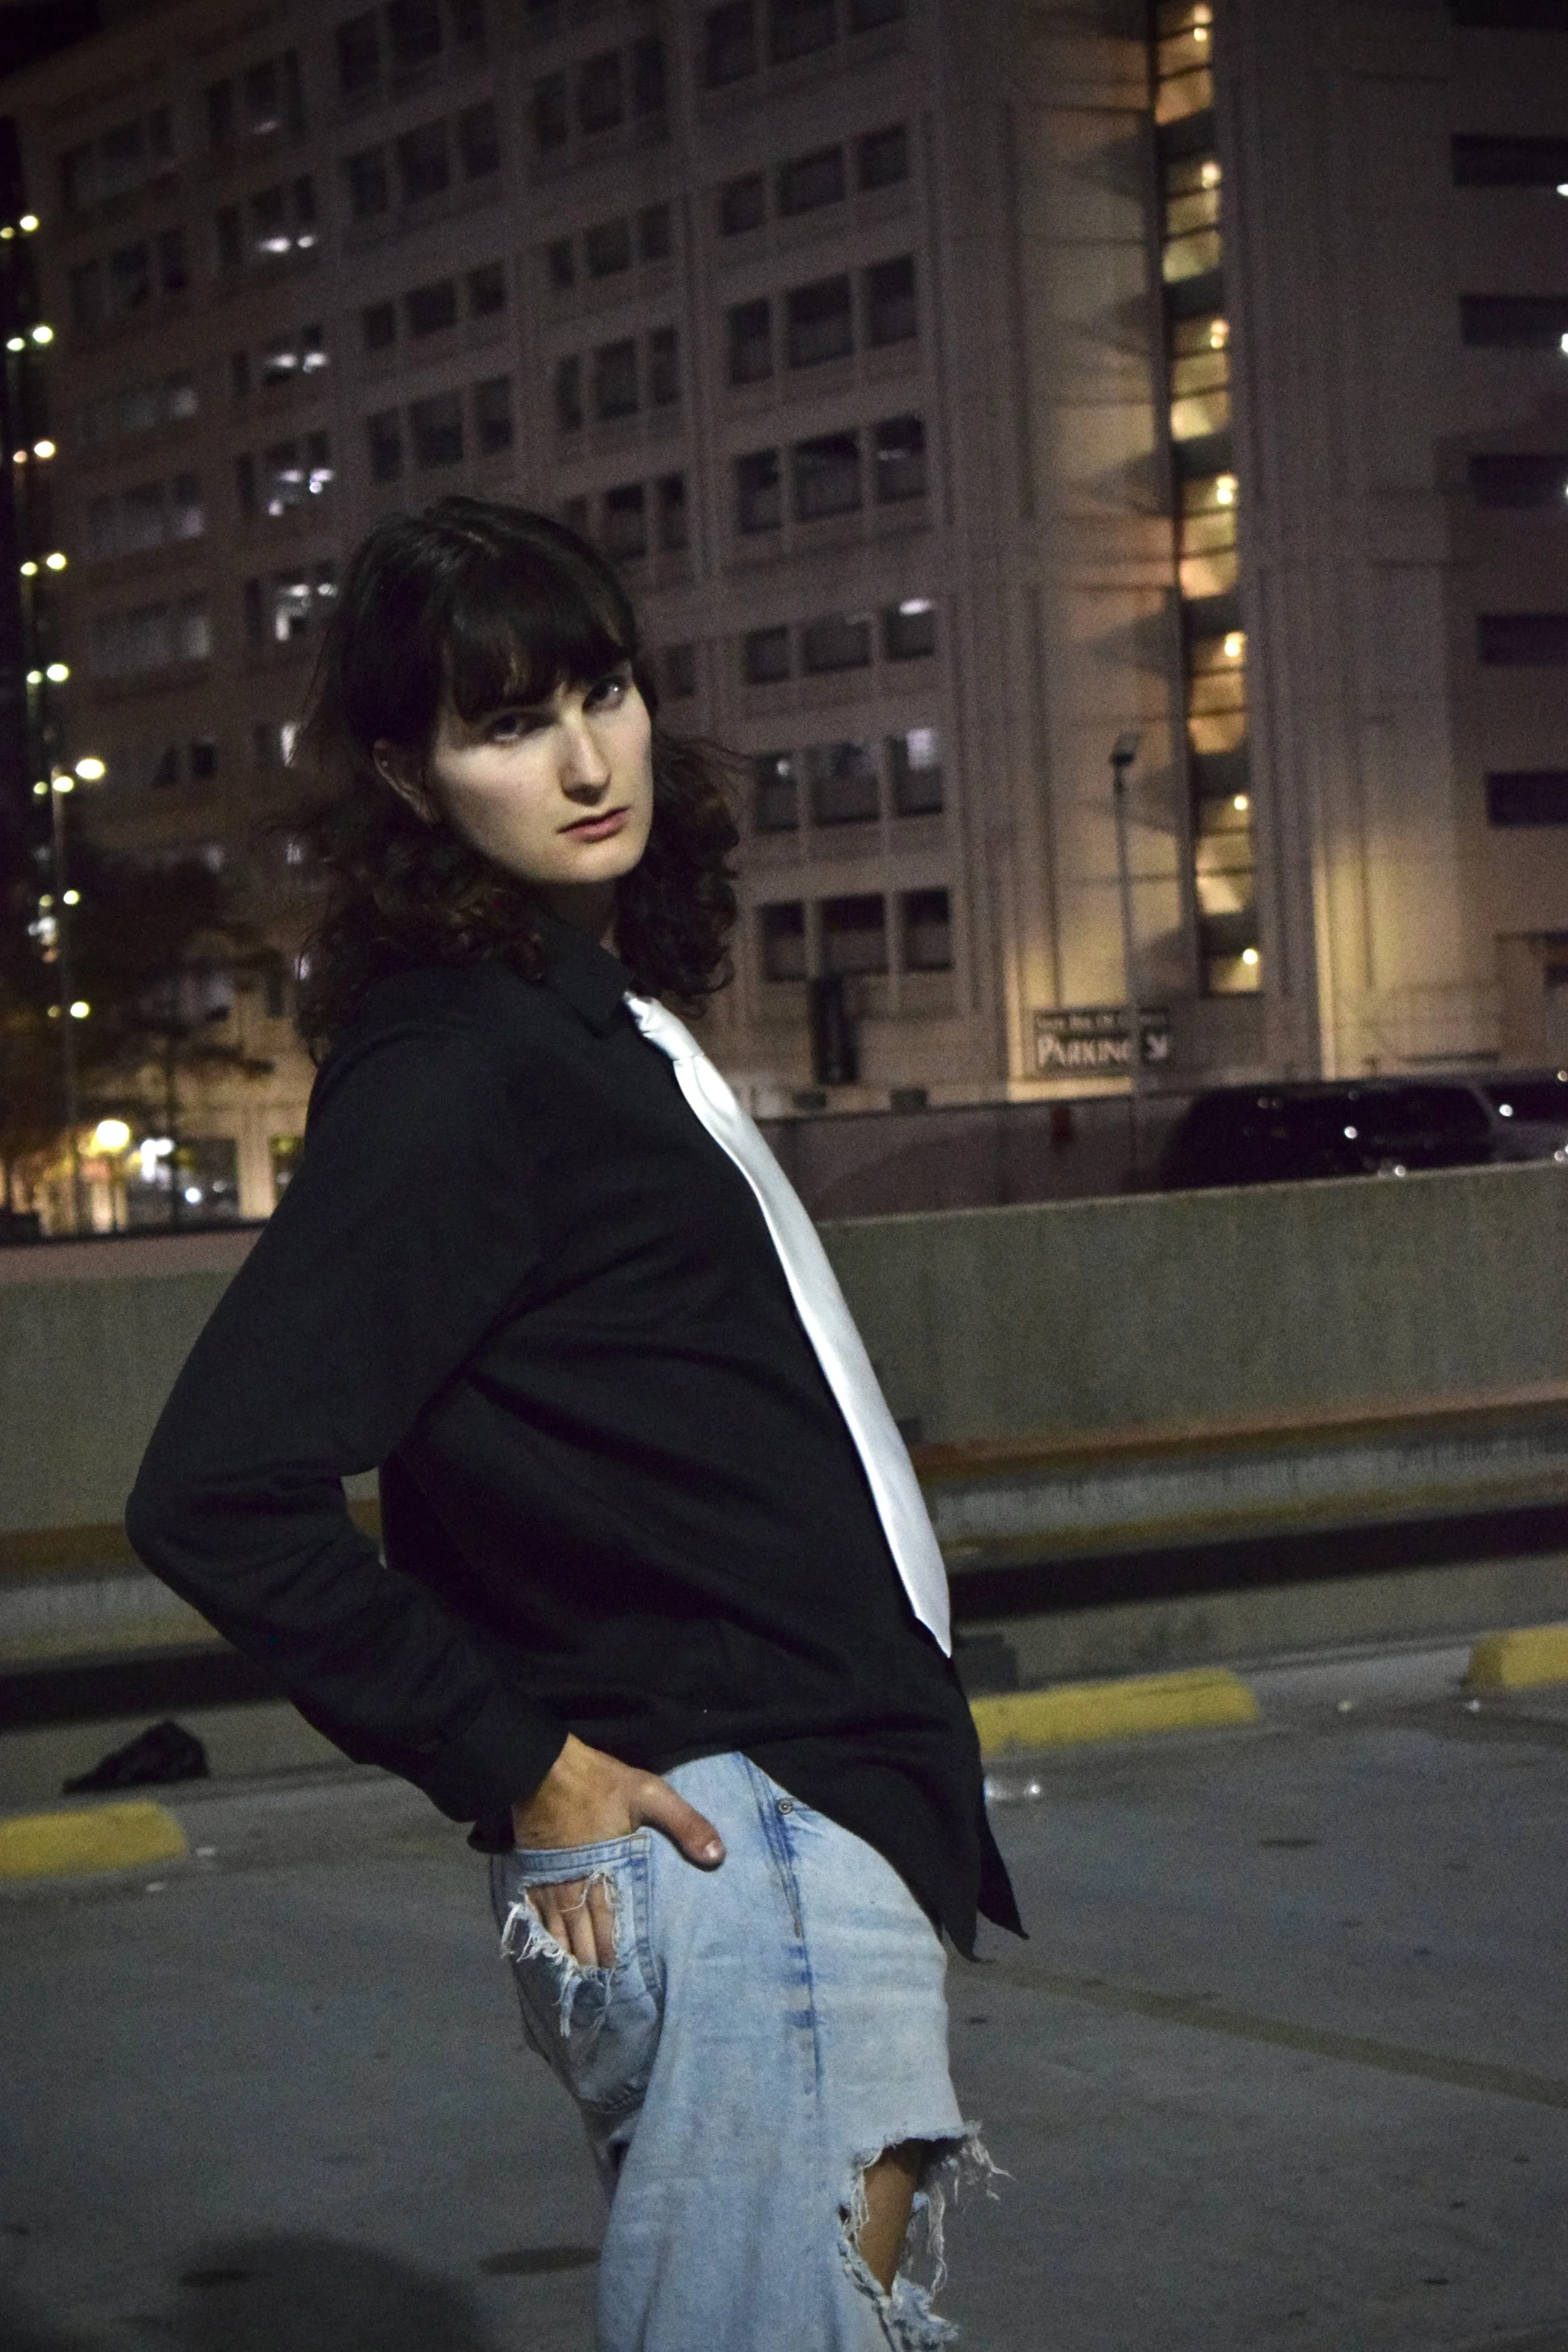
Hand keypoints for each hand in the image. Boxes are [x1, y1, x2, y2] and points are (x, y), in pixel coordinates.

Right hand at [510, 1734, 723, 1968]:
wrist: (542, 1766)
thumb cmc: (599, 1781)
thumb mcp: (651, 1793)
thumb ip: (685, 1824)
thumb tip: (718, 1856)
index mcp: (606, 1872)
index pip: (613, 1927)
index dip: (618, 1957)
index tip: (626, 1985)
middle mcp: (576, 1886)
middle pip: (584, 1938)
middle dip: (595, 1967)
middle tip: (605, 1998)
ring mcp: (550, 1883)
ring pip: (560, 1934)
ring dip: (571, 1959)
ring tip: (580, 1987)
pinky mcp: (532, 1874)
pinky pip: (536, 1917)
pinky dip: (545, 1939)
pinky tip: (550, 1954)